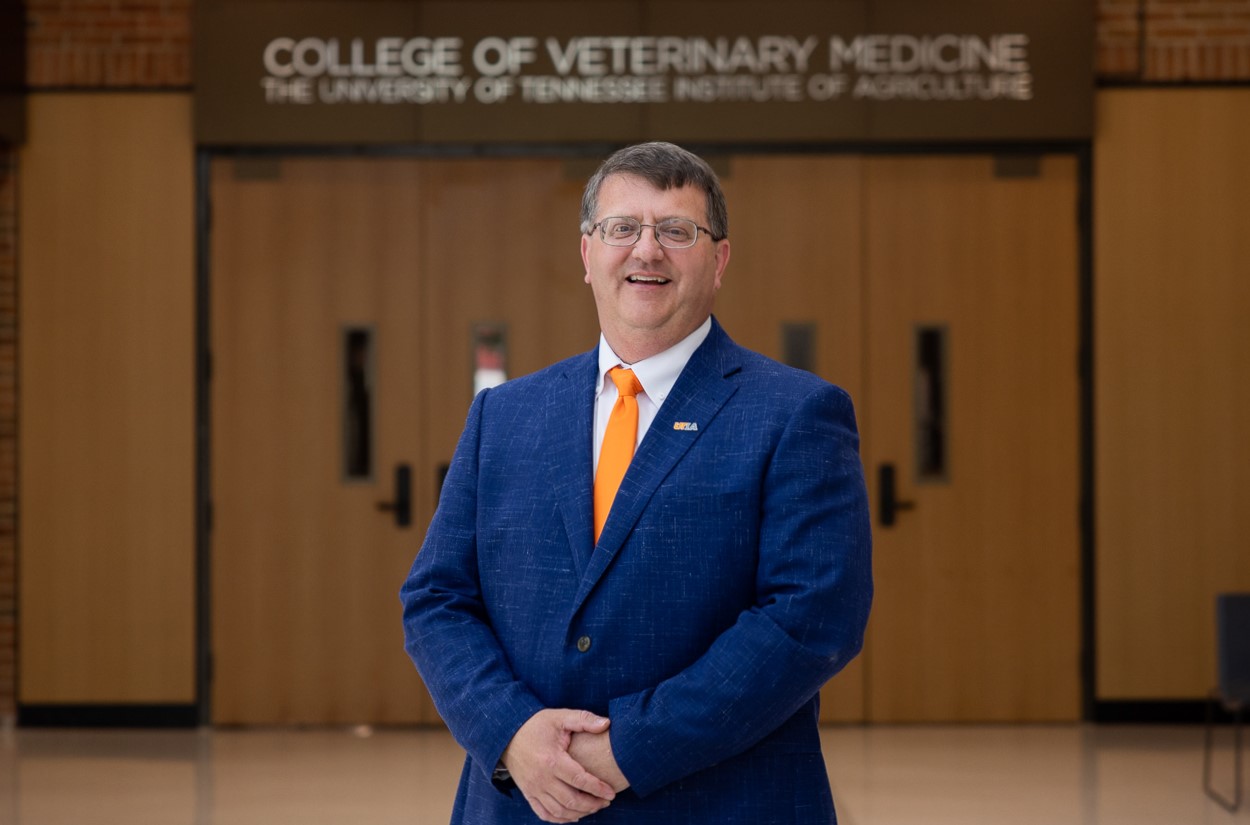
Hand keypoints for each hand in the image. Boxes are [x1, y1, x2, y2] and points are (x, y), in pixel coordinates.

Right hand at [501, 709, 617, 822]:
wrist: (508, 734)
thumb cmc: (537, 725)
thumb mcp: (560, 717)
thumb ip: (583, 720)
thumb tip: (606, 723)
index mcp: (552, 760)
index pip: (579, 780)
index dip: (597, 788)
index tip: (611, 792)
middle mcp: (542, 778)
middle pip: (571, 800)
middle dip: (592, 804)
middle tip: (606, 801)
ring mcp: (533, 788)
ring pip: (559, 811)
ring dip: (580, 813)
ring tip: (595, 807)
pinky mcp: (528, 793)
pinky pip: (544, 814)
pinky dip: (560, 819)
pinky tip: (574, 815)